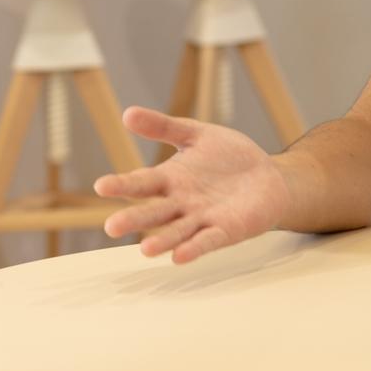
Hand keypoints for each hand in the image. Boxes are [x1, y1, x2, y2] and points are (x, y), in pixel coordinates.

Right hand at [93, 106, 290, 263]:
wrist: (268, 176)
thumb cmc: (229, 156)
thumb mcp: (196, 133)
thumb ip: (163, 127)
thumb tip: (127, 113)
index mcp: (171, 178)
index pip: (142, 182)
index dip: (122, 184)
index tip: (101, 186)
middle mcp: (181, 203)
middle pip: (154, 212)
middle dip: (134, 219)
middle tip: (111, 227)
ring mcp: (202, 218)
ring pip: (177, 232)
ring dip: (162, 241)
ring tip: (145, 250)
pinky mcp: (226, 230)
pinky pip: (208, 240)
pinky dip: (194, 248)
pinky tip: (179, 256)